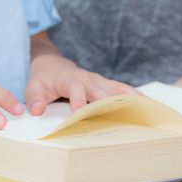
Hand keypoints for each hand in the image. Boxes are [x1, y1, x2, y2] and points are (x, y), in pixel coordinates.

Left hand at [24, 54, 138, 114]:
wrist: (52, 66)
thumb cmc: (43, 81)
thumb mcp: (33, 88)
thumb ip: (34, 99)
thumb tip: (36, 111)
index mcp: (69, 80)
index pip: (76, 89)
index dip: (78, 101)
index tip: (79, 114)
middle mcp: (87, 79)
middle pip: (100, 90)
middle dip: (109, 102)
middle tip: (120, 114)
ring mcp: (99, 81)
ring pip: (116, 88)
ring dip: (129, 98)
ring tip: (144, 109)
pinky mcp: (106, 85)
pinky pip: (122, 89)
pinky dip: (135, 95)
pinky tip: (148, 104)